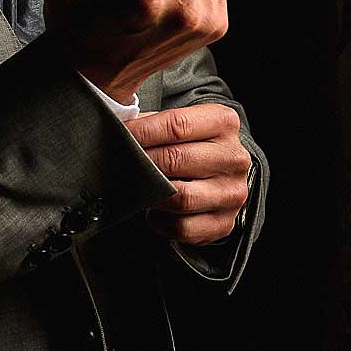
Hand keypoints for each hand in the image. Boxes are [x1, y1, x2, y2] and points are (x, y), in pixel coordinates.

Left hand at [124, 104, 250, 244]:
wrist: (221, 174)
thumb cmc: (192, 146)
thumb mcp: (181, 124)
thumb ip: (152, 123)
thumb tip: (116, 128)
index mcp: (224, 123)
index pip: (177, 125)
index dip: (142, 132)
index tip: (118, 136)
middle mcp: (233, 157)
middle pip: (176, 159)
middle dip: (142, 162)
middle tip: (121, 163)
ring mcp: (231, 192)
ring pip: (181, 197)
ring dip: (152, 194)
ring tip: (139, 187)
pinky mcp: (224, 222)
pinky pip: (183, 227)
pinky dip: (160, 222)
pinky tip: (155, 211)